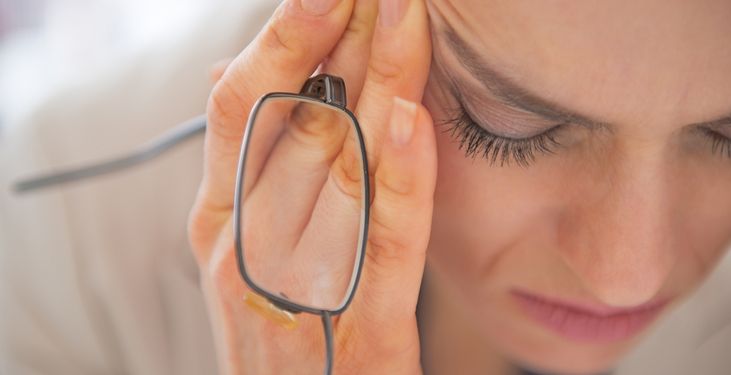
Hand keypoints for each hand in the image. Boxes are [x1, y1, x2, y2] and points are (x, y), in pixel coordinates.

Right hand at [188, 0, 434, 373]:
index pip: (243, 104)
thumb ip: (245, 163)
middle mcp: (247, 244)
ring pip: (340, 166)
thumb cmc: (279, 331)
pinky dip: (400, 179)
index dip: (283, 37)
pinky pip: (383, 244)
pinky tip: (413, 118)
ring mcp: (297, 287)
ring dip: (377, 82)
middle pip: (293, 120)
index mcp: (220, 218)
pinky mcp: (363, 332)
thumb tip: (232, 70)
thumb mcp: (245, 244)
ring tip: (406, 13)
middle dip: (335, 38)